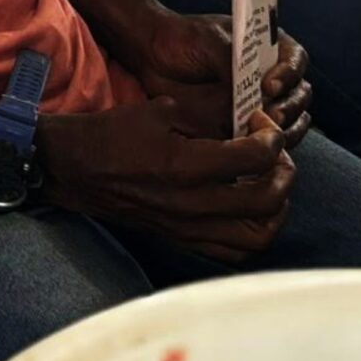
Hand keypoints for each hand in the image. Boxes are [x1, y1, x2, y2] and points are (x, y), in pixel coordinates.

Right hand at [37, 101, 294, 260]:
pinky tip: (247, 208)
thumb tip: (247, 123)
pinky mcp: (182, 239)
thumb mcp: (161, 109)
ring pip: (258, 236)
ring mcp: (188, 227)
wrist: (75, 169)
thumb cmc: (114, 133)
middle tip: (277, 153)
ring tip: (269, 183)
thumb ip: (208, 117)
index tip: (263, 123)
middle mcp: (191, 203)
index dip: (272, 136)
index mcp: (185, 164)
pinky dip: (251, 232)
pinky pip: (233, 251)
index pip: (255, 157)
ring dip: (275, 208)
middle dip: (284, 172)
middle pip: (267, 200)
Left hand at [127, 11, 313, 150]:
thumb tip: (251, 87)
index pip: (296, 60)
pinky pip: (264, 142)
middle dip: (289, 107)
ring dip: (282, 130)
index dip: (289, 74)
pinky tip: (251, 150)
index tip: (269, 85)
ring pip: (289, 123)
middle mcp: (272, 77)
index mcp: (269, 47)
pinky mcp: (244, 127)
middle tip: (270, 116)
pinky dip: (264, 148)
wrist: (154, 56)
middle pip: (299, 96)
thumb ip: (230, 59)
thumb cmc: (184, 39)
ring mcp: (260, 104)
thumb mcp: (208, 40)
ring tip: (260, 133)